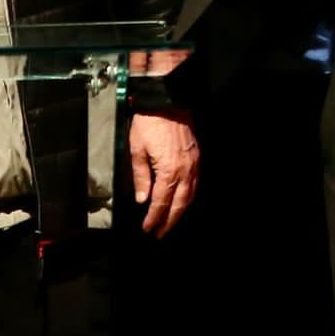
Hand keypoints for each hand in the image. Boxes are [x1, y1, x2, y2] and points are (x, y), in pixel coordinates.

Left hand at [128, 109, 198, 236]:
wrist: (167, 102)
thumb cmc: (149, 124)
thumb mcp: (137, 150)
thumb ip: (141, 177)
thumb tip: (142, 199)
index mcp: (168, 171)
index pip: (161, 203)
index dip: (154, 218)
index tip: (148, 229)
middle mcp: (185, 171)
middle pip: (179, 204)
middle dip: (169, 221)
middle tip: (160, 234)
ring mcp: (194, 164)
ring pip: (191, 196)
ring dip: (181, 212)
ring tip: (170, 222)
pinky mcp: (197, 157)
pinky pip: (196, 184)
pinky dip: (190, 197)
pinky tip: (183, 201)